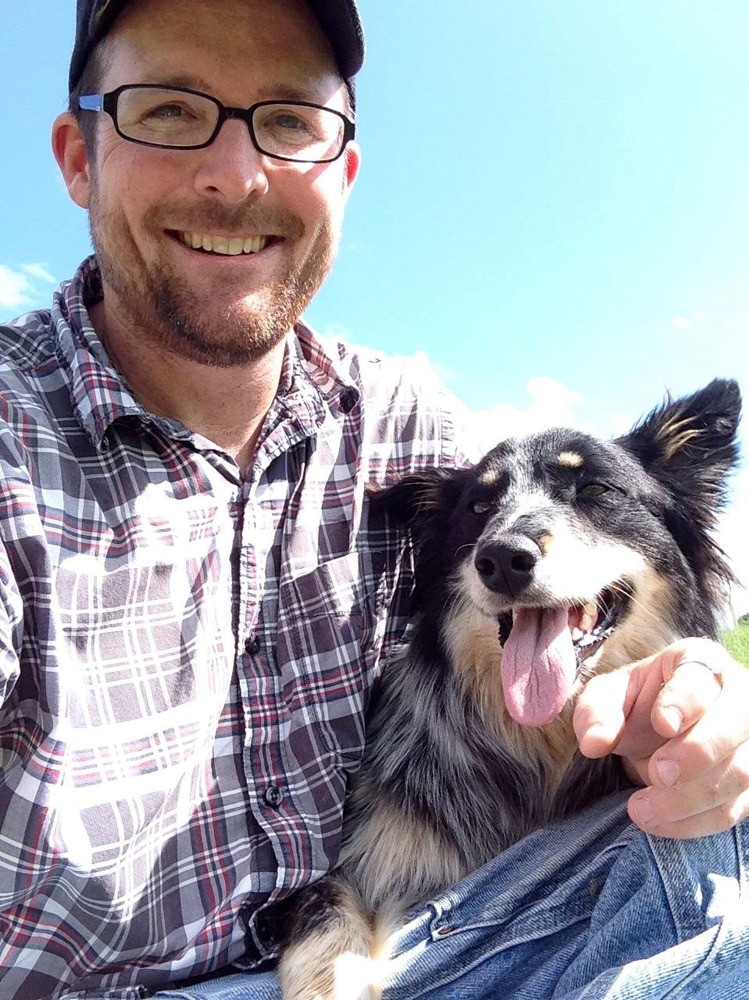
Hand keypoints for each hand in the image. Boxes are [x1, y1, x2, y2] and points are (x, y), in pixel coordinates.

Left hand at [573, 637, 748, 837]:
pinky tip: (658, 821)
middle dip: (697, 753)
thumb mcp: (607, 698)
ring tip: (641, 808)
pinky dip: (694, 822)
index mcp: (697, 662)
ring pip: (740, 773)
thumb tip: (594, 743)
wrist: (659, 733)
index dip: (685, 700)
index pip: (701, 677)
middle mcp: (736, 696)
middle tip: (657, 775)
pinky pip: (732, 809)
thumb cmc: (637, 706)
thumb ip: (596, 713)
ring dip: (689, 798)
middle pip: (736, 724)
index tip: (663, 723)